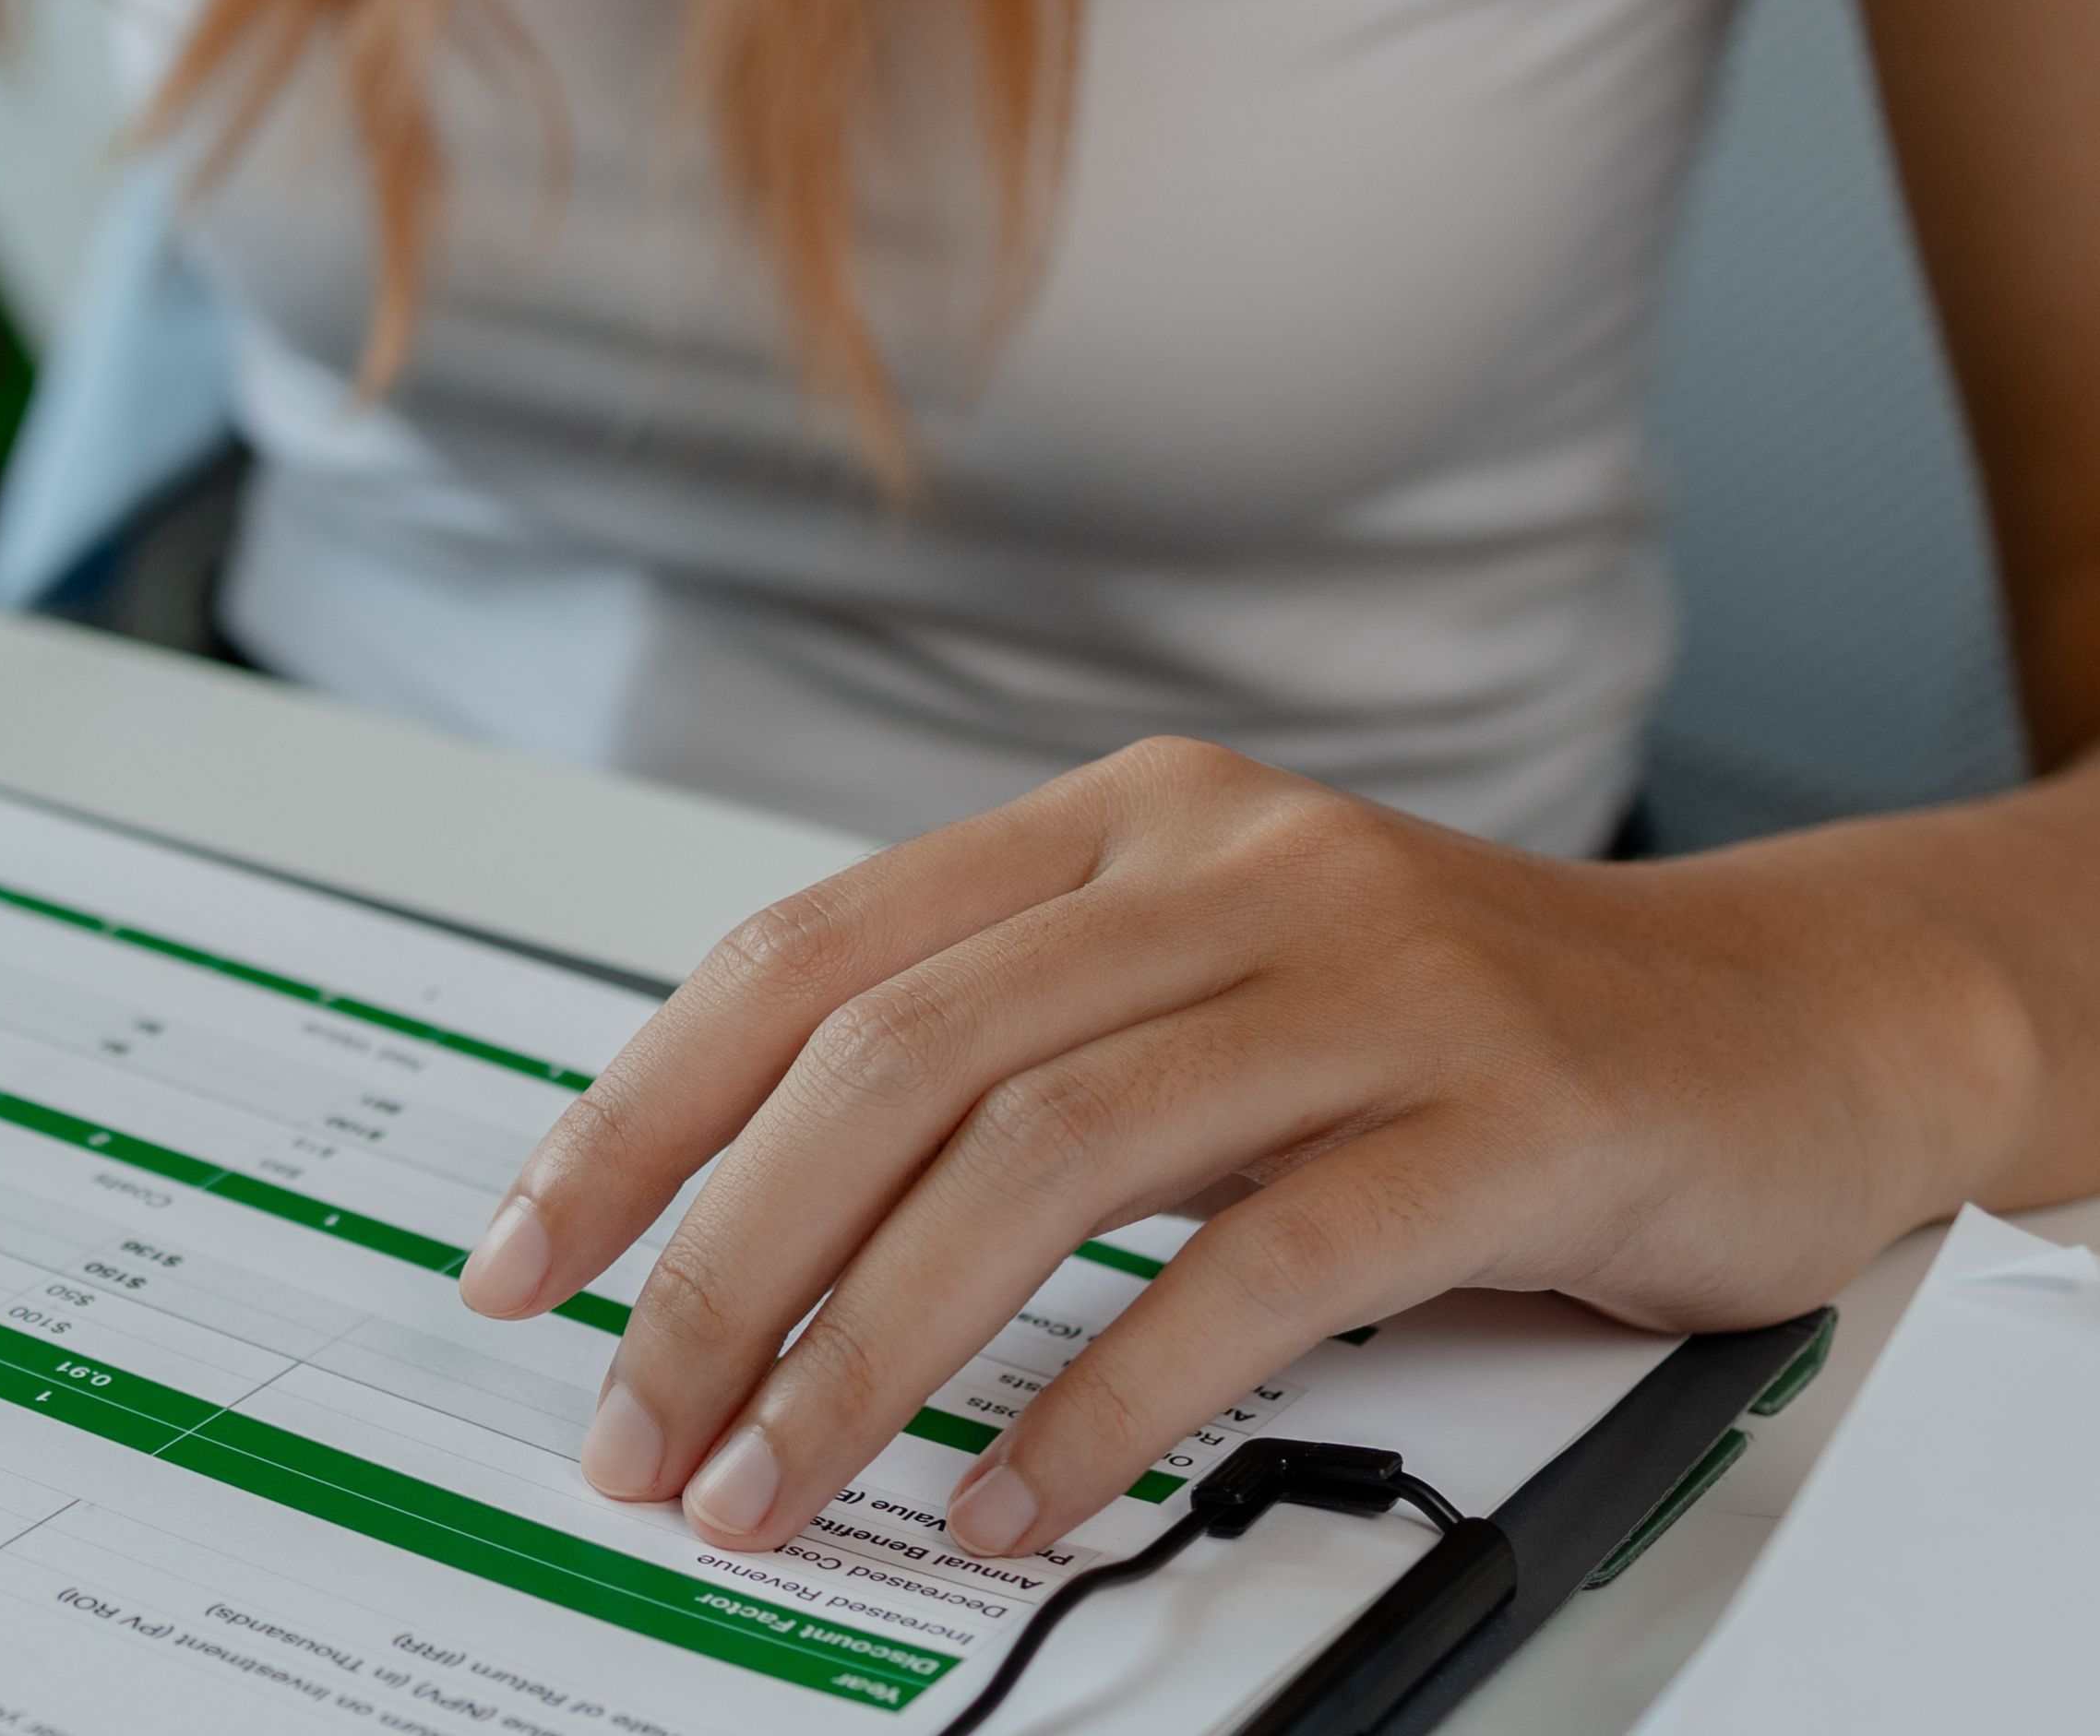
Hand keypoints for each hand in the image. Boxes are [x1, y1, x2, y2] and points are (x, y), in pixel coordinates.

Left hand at [453, 735, 2027, 1559]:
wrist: (1790, 1020)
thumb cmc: (1463, 1033)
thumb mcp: (1202, 992)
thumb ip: (1008, 1055)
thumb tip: (743, 1215)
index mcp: (1112, 829)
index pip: (805, 957)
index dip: (640, 1110)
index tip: (532, 1249)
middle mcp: (1220, 870)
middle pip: (889, 1059)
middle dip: (724, 1260)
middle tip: (637, 1419)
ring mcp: (1368, 981)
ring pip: (1039, 1153)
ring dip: (869, 1347)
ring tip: (771, 1480)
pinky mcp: (1502, 1115)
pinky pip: (1256, 1265)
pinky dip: (1108, 1394)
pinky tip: (1016, 1493)